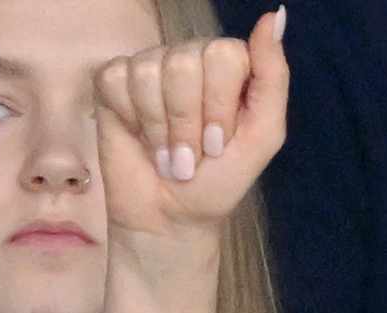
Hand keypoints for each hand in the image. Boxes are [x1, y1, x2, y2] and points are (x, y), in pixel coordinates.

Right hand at [94, 8, 288, 249]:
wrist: (170, 218)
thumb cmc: (217, 182)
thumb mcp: (261, 138)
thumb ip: (274, 79)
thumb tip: (274, 15)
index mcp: (227, 65)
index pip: (225, 54)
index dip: (219, 107)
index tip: (219, 145)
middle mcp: (189, 57)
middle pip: (185, 63)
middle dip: (188, 123)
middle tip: (191, 156)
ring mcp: (149, 65)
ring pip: (150, 72)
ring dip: (160, 130)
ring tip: (167, 155)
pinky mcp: (112, 79)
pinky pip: (118, 80)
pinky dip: (133, 121)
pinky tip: (140, 138)